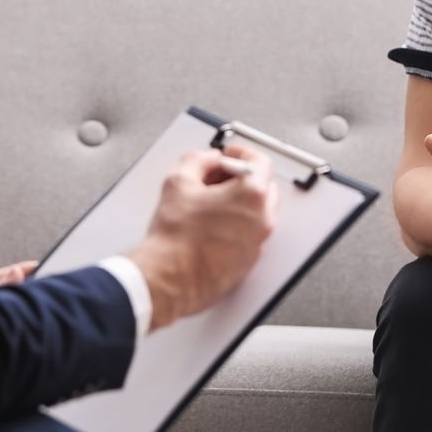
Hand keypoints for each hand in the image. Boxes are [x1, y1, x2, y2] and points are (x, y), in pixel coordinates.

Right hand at [129, 144, 277, 329]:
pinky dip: (236, 224)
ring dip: (238, 202)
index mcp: (252, 196)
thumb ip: (198, 159)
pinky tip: (209, 226)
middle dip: (240, 178)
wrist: (169, 278)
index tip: (228, 155)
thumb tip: (207, 159)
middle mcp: (262, 220)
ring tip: (208, 204)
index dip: (241, 153)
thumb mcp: (179, 180)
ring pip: (257, 211)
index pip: (260, 162)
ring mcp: (258, 243)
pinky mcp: (249, 262)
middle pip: (262, 186)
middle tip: (215, 178)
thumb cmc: (175, 237)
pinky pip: (250, 233)